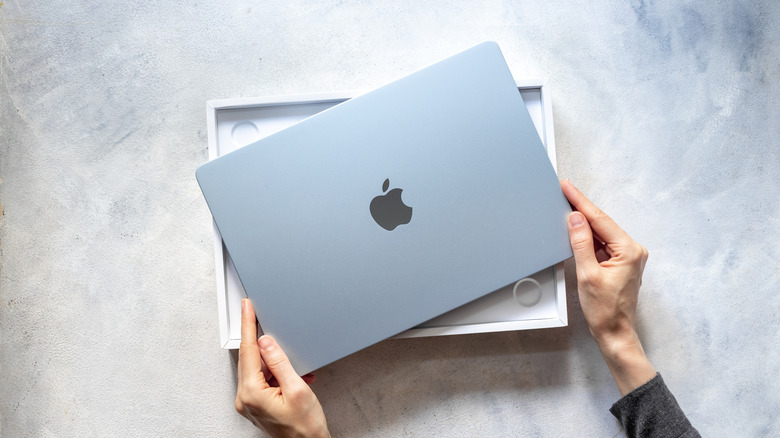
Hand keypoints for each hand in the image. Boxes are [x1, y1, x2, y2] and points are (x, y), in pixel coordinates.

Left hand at [235, 298, 329, 437]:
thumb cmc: (305, 427)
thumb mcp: (297, 389)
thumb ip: (279, 362)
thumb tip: (266, 342)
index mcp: (252, 393)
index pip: (248, 351)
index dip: (248, 325)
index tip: (246, 307)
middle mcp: (245, 399)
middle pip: (250, 358)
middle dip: (259, 340)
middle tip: (261, 317)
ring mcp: (249, 403)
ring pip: (257, 368)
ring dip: (274, 362)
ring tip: (294, 369)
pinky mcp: (256, 404)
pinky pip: (262, 379)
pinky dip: (276, 373)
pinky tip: (292, 376)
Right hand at [561, 180, 655, 395]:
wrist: (614, 332)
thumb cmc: (605, 310)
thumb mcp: (587, 274)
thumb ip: (581, 243)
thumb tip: (575, 220)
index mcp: (629, 250)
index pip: (600, 220)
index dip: (581, 202)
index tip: (568, 188)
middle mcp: (633, 250)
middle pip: (602, 223)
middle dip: (582, 209)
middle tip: (564, 192)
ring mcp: (628, 257)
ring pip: (602, 233)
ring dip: (584, 223)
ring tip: (566, 208)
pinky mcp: (622, 263)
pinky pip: (603, 243)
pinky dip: (589, 237)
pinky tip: (577, 231)